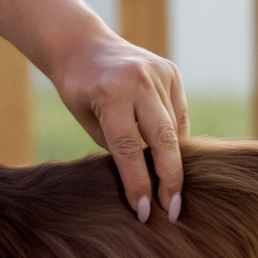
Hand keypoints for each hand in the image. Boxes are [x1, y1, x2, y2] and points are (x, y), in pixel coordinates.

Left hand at [49, 34, 188, 222]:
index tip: (145, 212)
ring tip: (170, 191)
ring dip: (173, 160)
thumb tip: (146, 183)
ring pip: (175, 130)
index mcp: (111, 93)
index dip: (138, 184)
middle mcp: (139, 80)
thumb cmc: (78, 89)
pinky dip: (175, 136)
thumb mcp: (87, 119)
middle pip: (164, 140)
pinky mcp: (172, 72)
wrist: (81, 44)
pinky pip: (178, 115)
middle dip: (170, 180)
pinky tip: (169, 154)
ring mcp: (159, 73)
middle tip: (173, 212)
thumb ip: (117, 146)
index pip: (128, 148)